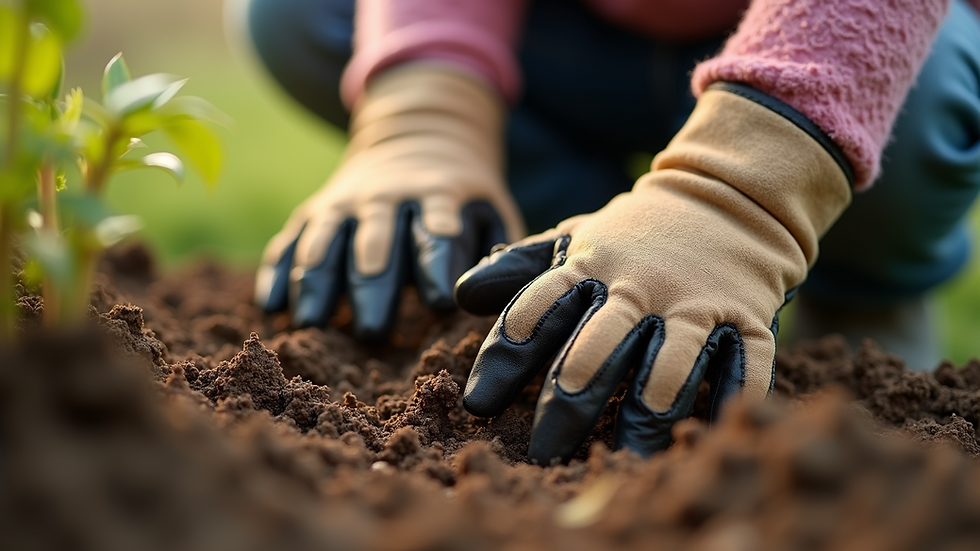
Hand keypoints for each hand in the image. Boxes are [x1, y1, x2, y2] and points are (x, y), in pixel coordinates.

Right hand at [255, 63, 523, 341]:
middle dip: (373, 287)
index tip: (442, 306)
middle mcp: (385, 198)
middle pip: (375, 243)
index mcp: (437, 197)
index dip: (438, 268)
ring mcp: (343, 204)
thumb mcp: (491, 211)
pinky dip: (278, 273)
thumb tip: (492, 302)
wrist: (418, 136)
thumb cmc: (462, 199)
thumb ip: (498, 254)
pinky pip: (288, 242)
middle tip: (374, 334)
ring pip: (324, 242)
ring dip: (316, 282)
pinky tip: (271, 309)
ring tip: (311, 324)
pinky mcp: (312, 212)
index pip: (437, 234)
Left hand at [455, 84, 851, 462]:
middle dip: (570, 396)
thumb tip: (459, 295)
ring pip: (671, 361)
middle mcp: (640, 288)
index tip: (478, 401)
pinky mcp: (747, 319)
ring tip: (625, 456)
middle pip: (600, 344)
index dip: (506, 356)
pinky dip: (729, 400)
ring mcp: (696, 304)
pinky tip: (707, 436)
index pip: (539, 309)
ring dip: (648, 408)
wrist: (728, 198)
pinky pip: (742, 364)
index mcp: (590, 267)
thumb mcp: (575, 238)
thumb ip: (521, 269)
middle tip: (542, 450)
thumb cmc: (635, 234)